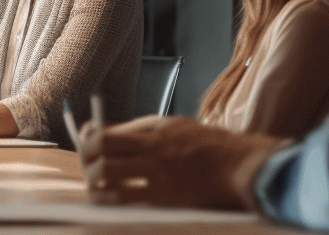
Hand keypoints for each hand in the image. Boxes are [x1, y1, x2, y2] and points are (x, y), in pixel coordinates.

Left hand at [79, 115, 286, 209]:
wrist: (242, 165)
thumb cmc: (212, 149)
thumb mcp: (177, 128)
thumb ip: (148, 132)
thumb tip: (113, 137)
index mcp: (154, 127)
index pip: (106, 129)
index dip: (88, 138)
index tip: (86, 145)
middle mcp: (151, 143)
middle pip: (99, 145)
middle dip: (86, 157)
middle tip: (88, 169)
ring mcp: (156, 167)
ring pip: (106, 170)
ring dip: (95, 181)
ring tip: (96, 189)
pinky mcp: (164, 192)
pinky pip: (124, 196)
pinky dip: (110, 199)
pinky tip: (109, 201)